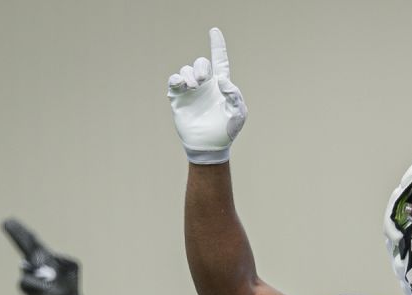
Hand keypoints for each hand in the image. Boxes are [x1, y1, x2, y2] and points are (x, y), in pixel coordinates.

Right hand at [2, 218, 81, 294]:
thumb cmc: (69, 286)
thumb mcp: (72, 268)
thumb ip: (63, 260)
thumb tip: (46, 263)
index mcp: (45, 257)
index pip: (32, 242)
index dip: (22, 232)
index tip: (10, 221)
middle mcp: (34, 264)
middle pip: (24, 246)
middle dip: (17, 234)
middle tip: (7, 222)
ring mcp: (28, 274)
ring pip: (28, 267)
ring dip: (41, 273)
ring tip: (51, 284)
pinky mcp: (25, 286)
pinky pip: (29, 281)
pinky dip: (40, 285)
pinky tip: (46, 290)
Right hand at [167, 27, 247, 163]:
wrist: (209, 145)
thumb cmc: (227, 130)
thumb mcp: (238, 113)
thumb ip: (234, 95)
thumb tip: (222, 80)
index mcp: (221, 85)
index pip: (220, 60)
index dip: (217, 45)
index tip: (214, 31)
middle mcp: (205, 85)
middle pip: (201, 63)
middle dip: (201, 67)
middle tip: (202, 81)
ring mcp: (191, 91)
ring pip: (186, 70)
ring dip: (190, 75)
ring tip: (194, 88)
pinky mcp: (179, 98)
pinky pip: (174, 80)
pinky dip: (176, 79)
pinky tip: (182, 86)